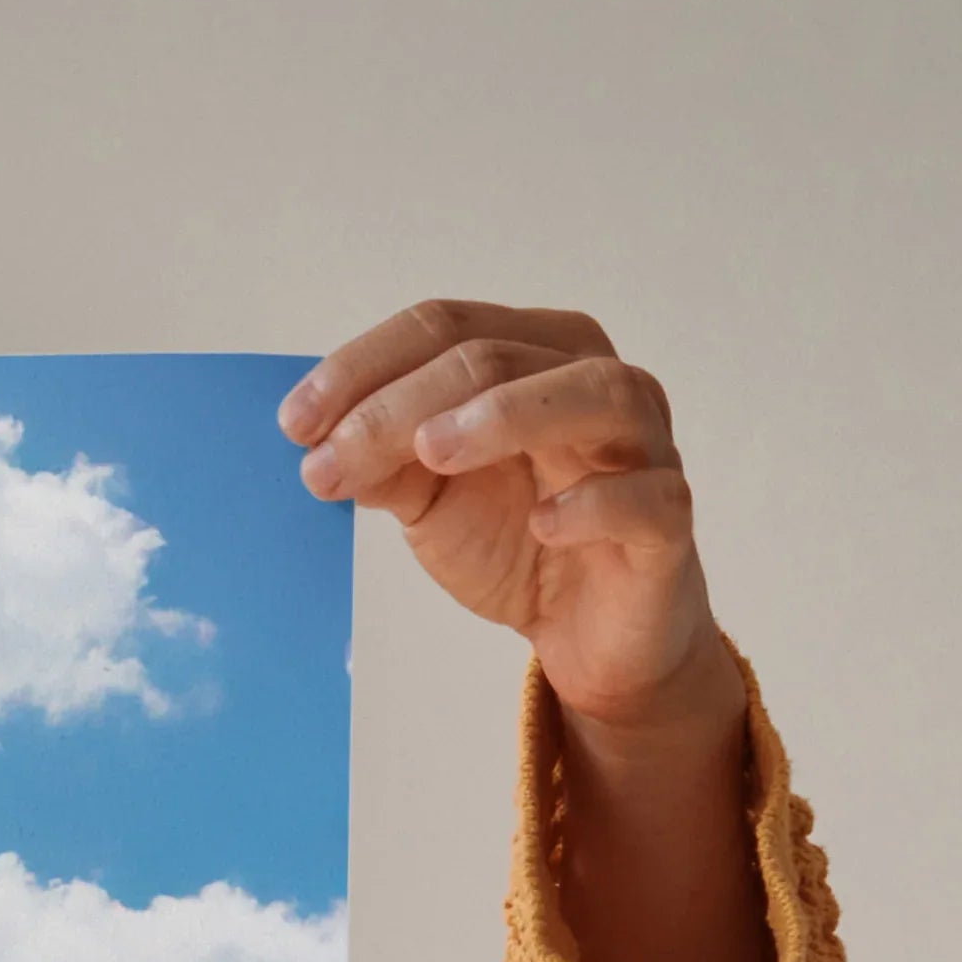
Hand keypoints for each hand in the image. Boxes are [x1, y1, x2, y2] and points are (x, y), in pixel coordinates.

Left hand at [285, 300, 768, 961]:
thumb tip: (320, 445)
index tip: (294, 424)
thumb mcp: (431, 499)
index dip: (365, 366)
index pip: (446, 327)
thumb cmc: (517, 540)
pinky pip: (647, 497)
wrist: (588, 634)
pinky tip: (543, 522)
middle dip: (402, 404)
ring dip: (506, 415)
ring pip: (592, 394)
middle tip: (332, 458)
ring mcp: (643, 447)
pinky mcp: (667, 522)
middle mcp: (595, 382)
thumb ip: (384, 463)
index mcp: (534, 356)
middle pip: (498, 356)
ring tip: (431, 452)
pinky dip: (595, 503)